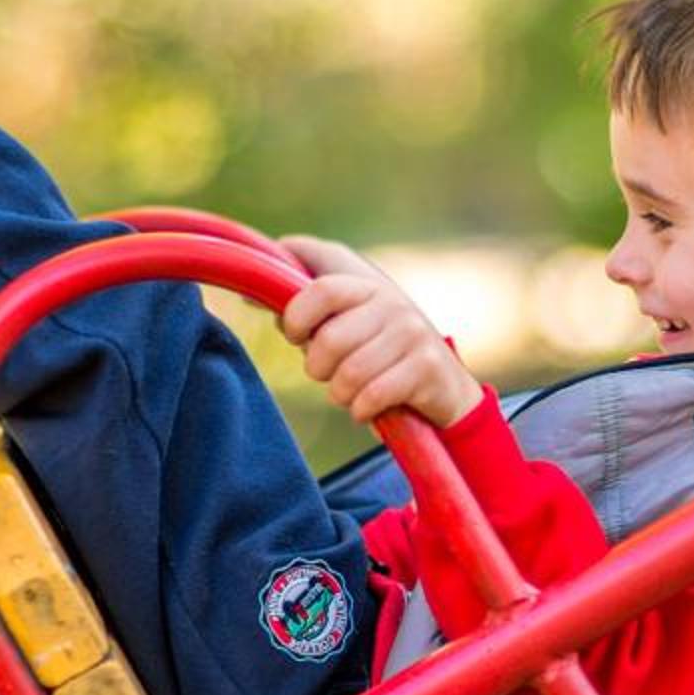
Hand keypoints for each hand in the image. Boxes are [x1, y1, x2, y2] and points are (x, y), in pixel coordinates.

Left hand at [275, 235, 482, 428]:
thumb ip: (302, 303)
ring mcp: (412, 332)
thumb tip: (250, 294)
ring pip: (349, 375)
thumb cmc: (377, 350)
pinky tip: (367, 407)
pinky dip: (360, 411)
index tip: (297, 336)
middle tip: (328, 374)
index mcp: (365, 283)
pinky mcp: (427, 366)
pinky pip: (371, 397)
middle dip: (318, 369)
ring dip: (340, 395)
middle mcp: (391, 301)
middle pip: (329, 341)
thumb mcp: (345, 318)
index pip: (318, 290)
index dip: (296, 317)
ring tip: (349, 392)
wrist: (444, 385)